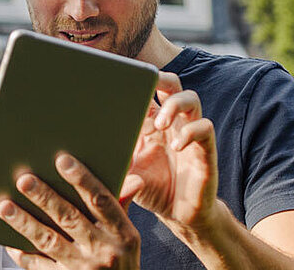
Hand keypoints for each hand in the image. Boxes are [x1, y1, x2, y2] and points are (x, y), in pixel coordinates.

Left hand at [0, 153, 139, 269]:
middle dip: (45, 197)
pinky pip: (39, 267)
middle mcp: (104, 250)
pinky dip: (23, 254)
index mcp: (123, 233)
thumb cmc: (120, 259)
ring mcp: (84, 268)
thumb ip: (120, 206)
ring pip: (49, 241)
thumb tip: (133, 179)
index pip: (101, 200)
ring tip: (5, 206)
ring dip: (25, 223)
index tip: (62, 160)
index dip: (83, 179)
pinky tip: (8, 241)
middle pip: (70, 218)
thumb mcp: (127, 236)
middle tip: (24, 179)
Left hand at [120, 72, 218, 227]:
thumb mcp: (124, 172)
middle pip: (171, 84)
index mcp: (150, 121)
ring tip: (160, 124)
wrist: (177, 214)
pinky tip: (177, 146)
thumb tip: (88, 143)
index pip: (146, 90)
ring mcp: (190, 133)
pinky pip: (205, 127)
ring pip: (191, 99)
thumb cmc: (149, 188)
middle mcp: (171, 121)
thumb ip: (110, 158)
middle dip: (159, 78)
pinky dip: (191, 132)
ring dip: (174, 105)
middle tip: (147, 84)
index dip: (135, 82)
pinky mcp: (205, 149)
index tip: (118, 81)